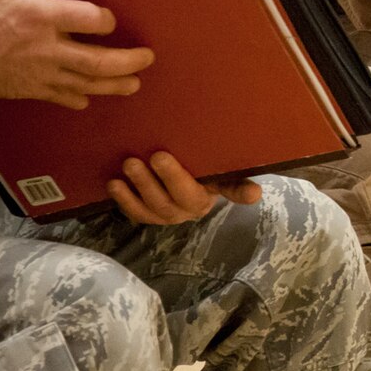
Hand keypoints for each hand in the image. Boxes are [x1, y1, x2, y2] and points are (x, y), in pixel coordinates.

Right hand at [0, 0, 152, 107]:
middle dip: (129, 61)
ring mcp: (39, 73)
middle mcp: (47, 48)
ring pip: (88, 84)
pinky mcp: (27, 90)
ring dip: (115, 85)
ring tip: (134, 83)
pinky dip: (79, 98)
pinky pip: (62, 98)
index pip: (92, 19)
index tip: (110, 20)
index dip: (107, 20)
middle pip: (101, 60)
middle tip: (147, 58)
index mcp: (39, 15)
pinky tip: (87, 97)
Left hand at [106, 153, 258, 225]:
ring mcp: (164, 214)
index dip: (215, 188)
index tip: (214, 177)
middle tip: (155, 156)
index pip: (215, 194)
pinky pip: (134, 212)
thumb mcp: (218, 173)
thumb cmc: (199, 172)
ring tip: (130, 164)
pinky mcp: (144, 213)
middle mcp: (187, 211)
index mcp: (207, 199)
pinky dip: (123, 200)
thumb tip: (256, 193)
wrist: (174, 179)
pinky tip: (114, 183)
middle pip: (175, 202)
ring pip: (153, 208)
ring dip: (140, 187)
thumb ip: (234, 181)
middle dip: (165, 180)